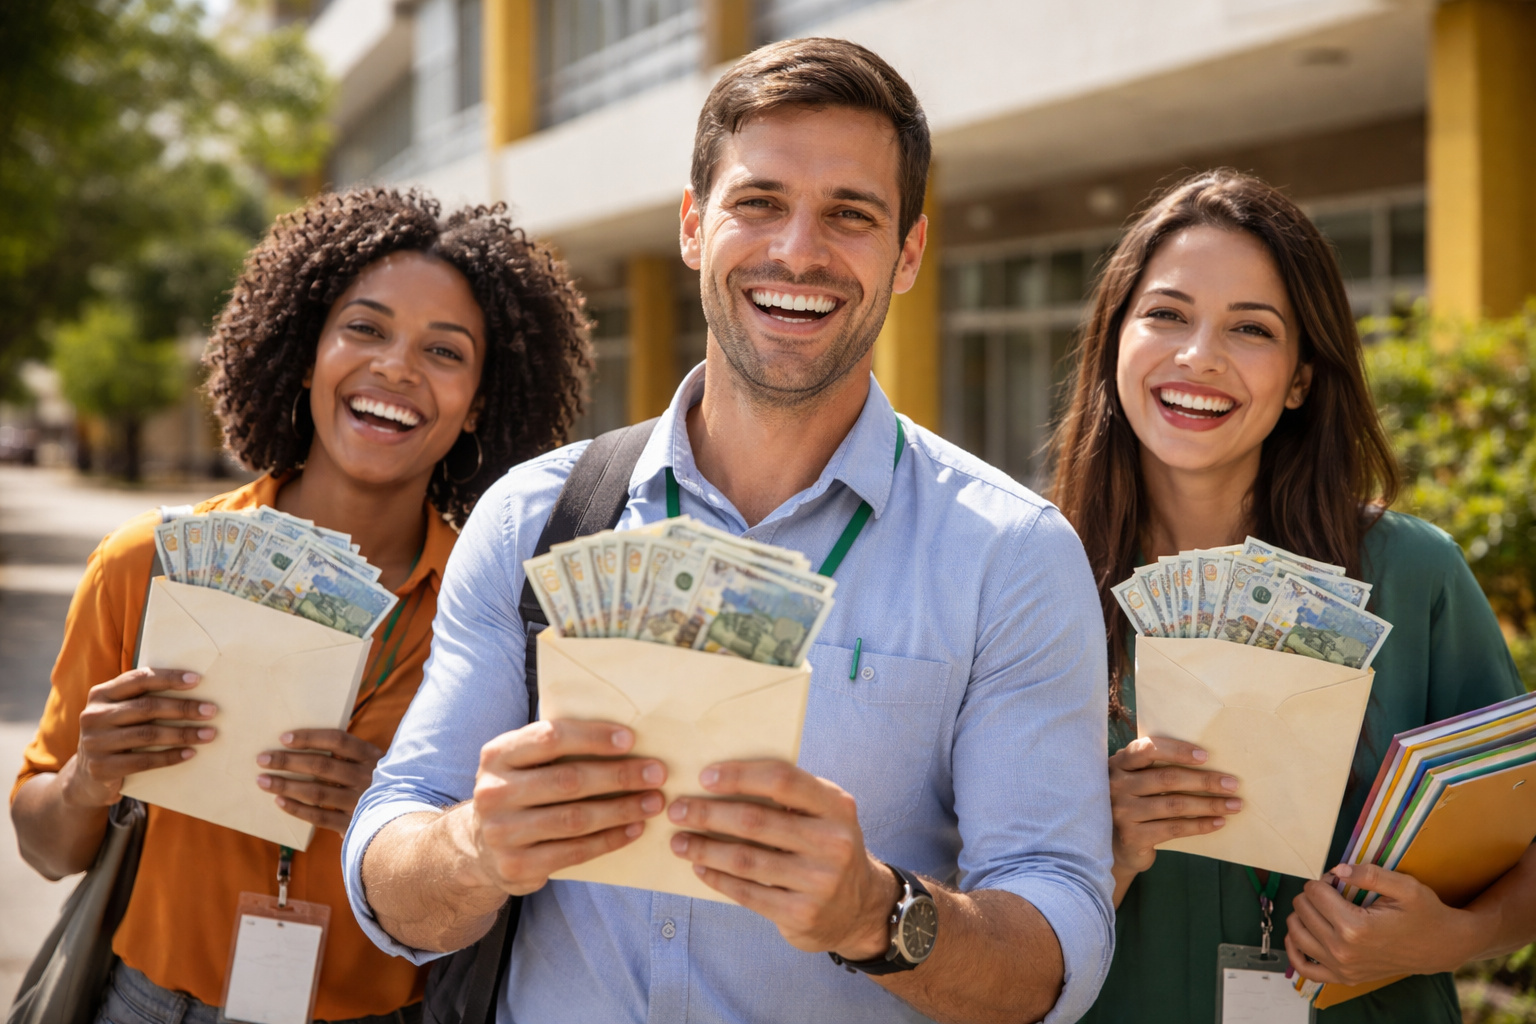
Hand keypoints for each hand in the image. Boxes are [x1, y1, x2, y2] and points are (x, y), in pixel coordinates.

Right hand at [66, 667, 216, 807]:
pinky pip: (143, 761)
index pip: (139, 679)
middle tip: (211, 711)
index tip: (197, 680)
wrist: (88, 777)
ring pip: (147, 735)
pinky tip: (191, 753)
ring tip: (209, 734)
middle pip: (147, 708)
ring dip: (183, 734)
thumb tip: (195, 689)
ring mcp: (94, 742)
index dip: (169, 678)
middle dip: (183, 708)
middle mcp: (94, 715)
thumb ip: (144, 699)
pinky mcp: (101, 768)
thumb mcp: (122, 713)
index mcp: (101, 694)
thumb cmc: (117, 735)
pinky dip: (170, 757)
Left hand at [257, 729, 384, 833]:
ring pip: (316, 792)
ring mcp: (360, 802)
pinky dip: (298, 809)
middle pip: (321, 766)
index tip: (283, 738)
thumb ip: (349, 756)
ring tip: (263, 781)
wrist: (406, 820)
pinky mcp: (354, 824)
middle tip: (262, 759)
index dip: (309, 738)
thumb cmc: (380, 784)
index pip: (338, 741)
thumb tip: (304, 744)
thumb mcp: (374, 764)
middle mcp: (367, 777)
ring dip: (286, 785)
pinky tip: (279, 802)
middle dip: (288, 761)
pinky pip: (320, 817)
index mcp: (372, 756)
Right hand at [470, 719, 666, 895]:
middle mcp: (493, 792)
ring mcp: (501, 833)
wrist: (480, 846)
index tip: (631, 739)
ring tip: (653, 802)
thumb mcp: (523, 762)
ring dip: (621, 810)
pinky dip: (610, 840)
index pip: (550, 738)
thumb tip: (624, 736)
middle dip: (619, 776)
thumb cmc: (520, 790)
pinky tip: (634, 829)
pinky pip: (574, 852)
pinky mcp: (516, 866)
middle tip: (657, 774)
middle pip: (568, 781)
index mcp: (497, 755)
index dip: (593, 737)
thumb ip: (556, 746)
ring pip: (574, 819)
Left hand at [667, 760, 897, 959]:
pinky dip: (718, 878)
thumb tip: (721, 779)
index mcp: (837, 806)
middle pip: (756, 821)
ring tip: (679, 842)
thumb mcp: (825, 815)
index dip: (739, 775)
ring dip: (704, 848)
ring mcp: (820, 881)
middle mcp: (833, 842)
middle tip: (677, 810)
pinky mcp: (802, 914)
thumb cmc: (827, 848)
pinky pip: (748, 893)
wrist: (861, 909)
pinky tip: (700, 867)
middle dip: (708, 813)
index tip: (703, 777)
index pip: (782, 780)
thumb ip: (790, 796)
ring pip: (746, 859)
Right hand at [1108, 736, 1240, 876]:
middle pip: (1167, 779)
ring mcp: (1122, 812)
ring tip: (1234, 805)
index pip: (1146, 749)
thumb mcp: (1135, 778)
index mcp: (1119, 764)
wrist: (1114, 843)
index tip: (1206, 756)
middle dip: (1205, 781)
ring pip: (1174, 805)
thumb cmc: (1134, 802)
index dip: (1176, 750)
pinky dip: (1200, 825)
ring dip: (1209, 805)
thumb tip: (1206, 759)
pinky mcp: (1132, 837)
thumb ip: (1154, 766)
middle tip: (1233, 784)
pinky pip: (1174, 829)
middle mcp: (1116, 786)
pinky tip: (1218, 822)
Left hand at [1285, 862, 1478, 984]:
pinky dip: (1295, 949)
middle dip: (1313, 894)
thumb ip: (1370, 875)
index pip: (1314, 892)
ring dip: (1302, 915)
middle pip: (1302, 910)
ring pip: (1296, 934)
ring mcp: (1342, 968)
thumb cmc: (1425, 915)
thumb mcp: (1406, 887)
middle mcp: (1344, 951)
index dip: (1324, 880)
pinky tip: (1301, 933)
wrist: (1440, 947)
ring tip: (1320, 907)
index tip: (1338, 880)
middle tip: (1332, 892)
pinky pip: (1304, 968)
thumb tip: (1338, 870)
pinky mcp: (1344, 977)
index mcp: (1356, 928)